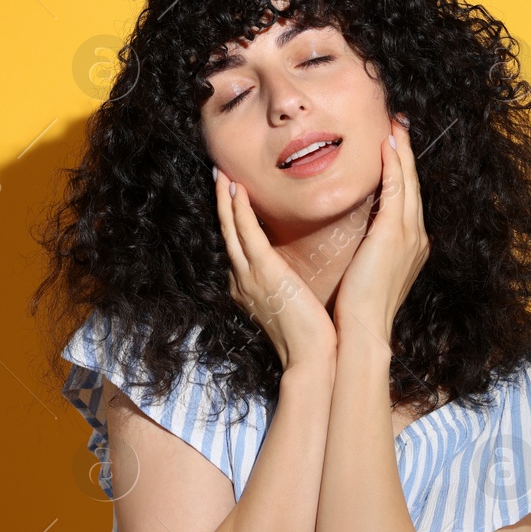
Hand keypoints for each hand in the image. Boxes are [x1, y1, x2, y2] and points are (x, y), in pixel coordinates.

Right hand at [213, 165, 337, 369]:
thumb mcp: (291, 306)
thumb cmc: (309, 336)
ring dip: (226, 198)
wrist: (311, 358)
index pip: (236, 246)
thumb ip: (287, 287)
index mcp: (247, 287)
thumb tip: (296, 275)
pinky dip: (238, 210)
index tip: (232, 196)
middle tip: (219, 174)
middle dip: (222, 202)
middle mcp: (241, 280)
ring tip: (222, 173)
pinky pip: (246, 233)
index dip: (231, 219)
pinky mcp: (264, 272)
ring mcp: (249, 276)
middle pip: (226, 232)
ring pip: (230, 228)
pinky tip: (238, 189)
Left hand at [333, 114, 429, 344]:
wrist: (364, 328)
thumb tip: (362, 239)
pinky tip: (387, 145)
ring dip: (401, 151)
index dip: (403, 171)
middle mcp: (416, 237)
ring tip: (395, 126)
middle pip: (413, 184)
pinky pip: (396, 189)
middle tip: (399, 124)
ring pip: (408, 181)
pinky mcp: (394, 233)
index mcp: (411, 246)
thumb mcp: (369, 272)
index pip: (407, 199)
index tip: (395, 147)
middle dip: (407, 153)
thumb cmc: (359, 306)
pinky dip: (394, 165)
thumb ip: (371, 251)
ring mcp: (409, 234)